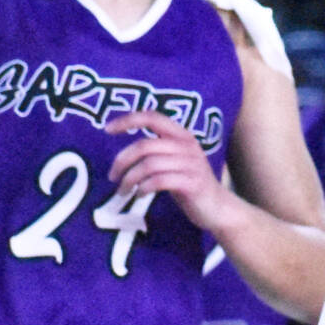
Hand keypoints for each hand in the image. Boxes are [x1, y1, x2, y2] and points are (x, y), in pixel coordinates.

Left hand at [105, 109, 236, 229]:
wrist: (217, 207)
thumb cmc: (188, 183)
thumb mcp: (175, 160)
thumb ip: (157, 150)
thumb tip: (124, 152)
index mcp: (181, 135)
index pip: (152, 117)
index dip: (128, 120)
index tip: (107, 129)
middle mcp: (187, 145)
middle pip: (144, 146)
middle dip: (122, 161)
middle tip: (112, 177)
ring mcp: (191, 164)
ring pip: (148, 165)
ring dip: (130, 179)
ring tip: (123, 191)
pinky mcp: (192, 183)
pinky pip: (159, 181)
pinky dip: (143, 188)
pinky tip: (140, 194)